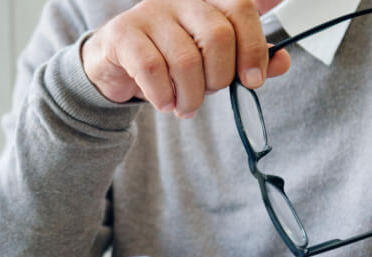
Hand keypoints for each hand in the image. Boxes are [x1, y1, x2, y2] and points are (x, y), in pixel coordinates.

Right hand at [81, 0, 291, 117]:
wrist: (113, 63)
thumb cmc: (168, 58)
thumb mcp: (210, 59)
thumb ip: (246, 58)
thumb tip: (281, 62)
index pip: (242, 9)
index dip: (254, 47)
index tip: (254, 80)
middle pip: (217, 36)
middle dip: (218, 77)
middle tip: (209, 94)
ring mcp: (151, 12)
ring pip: (185, 59)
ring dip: (189, 95)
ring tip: (185, 108)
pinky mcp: (124, 34)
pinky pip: (152, 69)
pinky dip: (163, 95)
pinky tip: (165, 103)